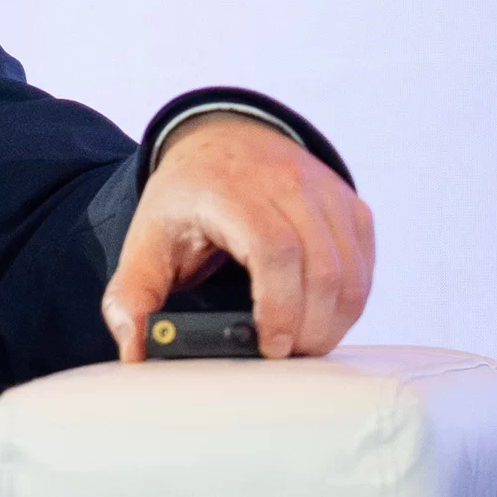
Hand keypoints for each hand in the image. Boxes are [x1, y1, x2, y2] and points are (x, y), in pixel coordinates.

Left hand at [102, 116, 373, 363]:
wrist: (223, 140)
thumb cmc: (188, 197)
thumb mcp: (147, 239)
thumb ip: (133, 295)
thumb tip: (134, 350)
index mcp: (229, 190)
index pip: (273, 248)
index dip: (279, 305)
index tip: (269, 346)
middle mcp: (284, 182)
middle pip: (320, 268)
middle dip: (308, 328)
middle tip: (282, 356)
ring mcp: (324, 191)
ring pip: (349, 272)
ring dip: (331, 321)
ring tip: (299, 343)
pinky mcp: (350, 206)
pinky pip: (362, 266)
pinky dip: (347, 302)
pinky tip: (318, 317)